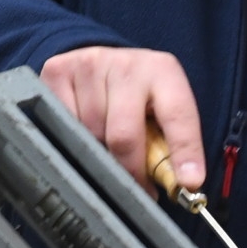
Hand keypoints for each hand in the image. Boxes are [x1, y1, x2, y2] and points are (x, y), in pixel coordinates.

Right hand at [40, 45, 206, 188]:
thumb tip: (183, 185)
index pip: (178, 115)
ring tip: (107, 147)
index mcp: (163, 71)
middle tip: (135, 185)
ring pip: (89, 134)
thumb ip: (173, 143)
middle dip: (130, 169)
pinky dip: (72, 136)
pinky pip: (61, 123)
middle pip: (123, 135)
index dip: (184, 151)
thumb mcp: (164, 110)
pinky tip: (83, 129)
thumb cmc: (139, 96)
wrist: (104, 62)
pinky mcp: (59, 70)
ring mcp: (90, 65)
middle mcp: (127, 65)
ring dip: (99, 151)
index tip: (188, 182)